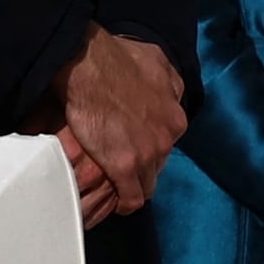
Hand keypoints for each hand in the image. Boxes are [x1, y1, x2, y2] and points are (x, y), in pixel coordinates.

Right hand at [54, 26, 187, 220]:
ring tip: (120, 190)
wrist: (89, 65)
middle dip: (144, 168)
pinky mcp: (125, 166)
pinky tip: (118, 204)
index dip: (150, 149)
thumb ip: (168, 81)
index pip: (167, 144)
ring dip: (134, 187)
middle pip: (158, 165)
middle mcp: (167, 138)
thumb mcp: (157, 62)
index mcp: (174, 117)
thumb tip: (171, 91)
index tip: (137, 151)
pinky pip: (132, 197)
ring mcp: (147, 154)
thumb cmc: (117, 59)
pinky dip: (125, 203)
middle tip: (125, 170)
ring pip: (147, 183)